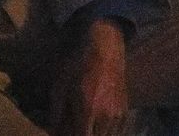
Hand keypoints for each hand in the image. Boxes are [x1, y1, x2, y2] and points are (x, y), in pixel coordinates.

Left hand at [50, 19, 129, 135]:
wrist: (106, 51)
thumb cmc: (80, 66)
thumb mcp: (61, 87)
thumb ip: (57, 114)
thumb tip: (53, 132)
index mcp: (89, 111)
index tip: (65, 132)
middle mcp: (106, 117)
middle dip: (83, 134)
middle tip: (74, 128)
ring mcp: (118, 115)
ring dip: (95, 134)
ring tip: (85, 126)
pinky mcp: (125, 112)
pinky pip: (117, 132)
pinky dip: (107, 133)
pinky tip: (98, 127)